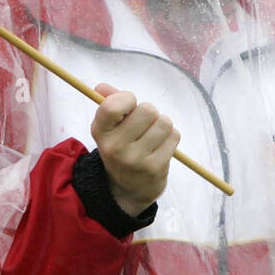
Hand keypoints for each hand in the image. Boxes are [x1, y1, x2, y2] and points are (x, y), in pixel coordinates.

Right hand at [90, 83, 178, 216]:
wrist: (128, 188)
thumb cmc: (121, 146)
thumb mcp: (109, 127)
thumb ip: (109, 103)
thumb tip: (101, 87)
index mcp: (101, 132)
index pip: (113, 106)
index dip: (127, 98)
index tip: (129, 106)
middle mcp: (115, 147)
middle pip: (148, 110)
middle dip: (150, 112)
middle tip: (144, 124)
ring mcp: (136, 160)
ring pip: (164, 122)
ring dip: (162, 125)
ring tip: (153, 135)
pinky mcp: (155, 168)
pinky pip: (174, 136)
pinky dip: (170, 138)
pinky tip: (160, 147)